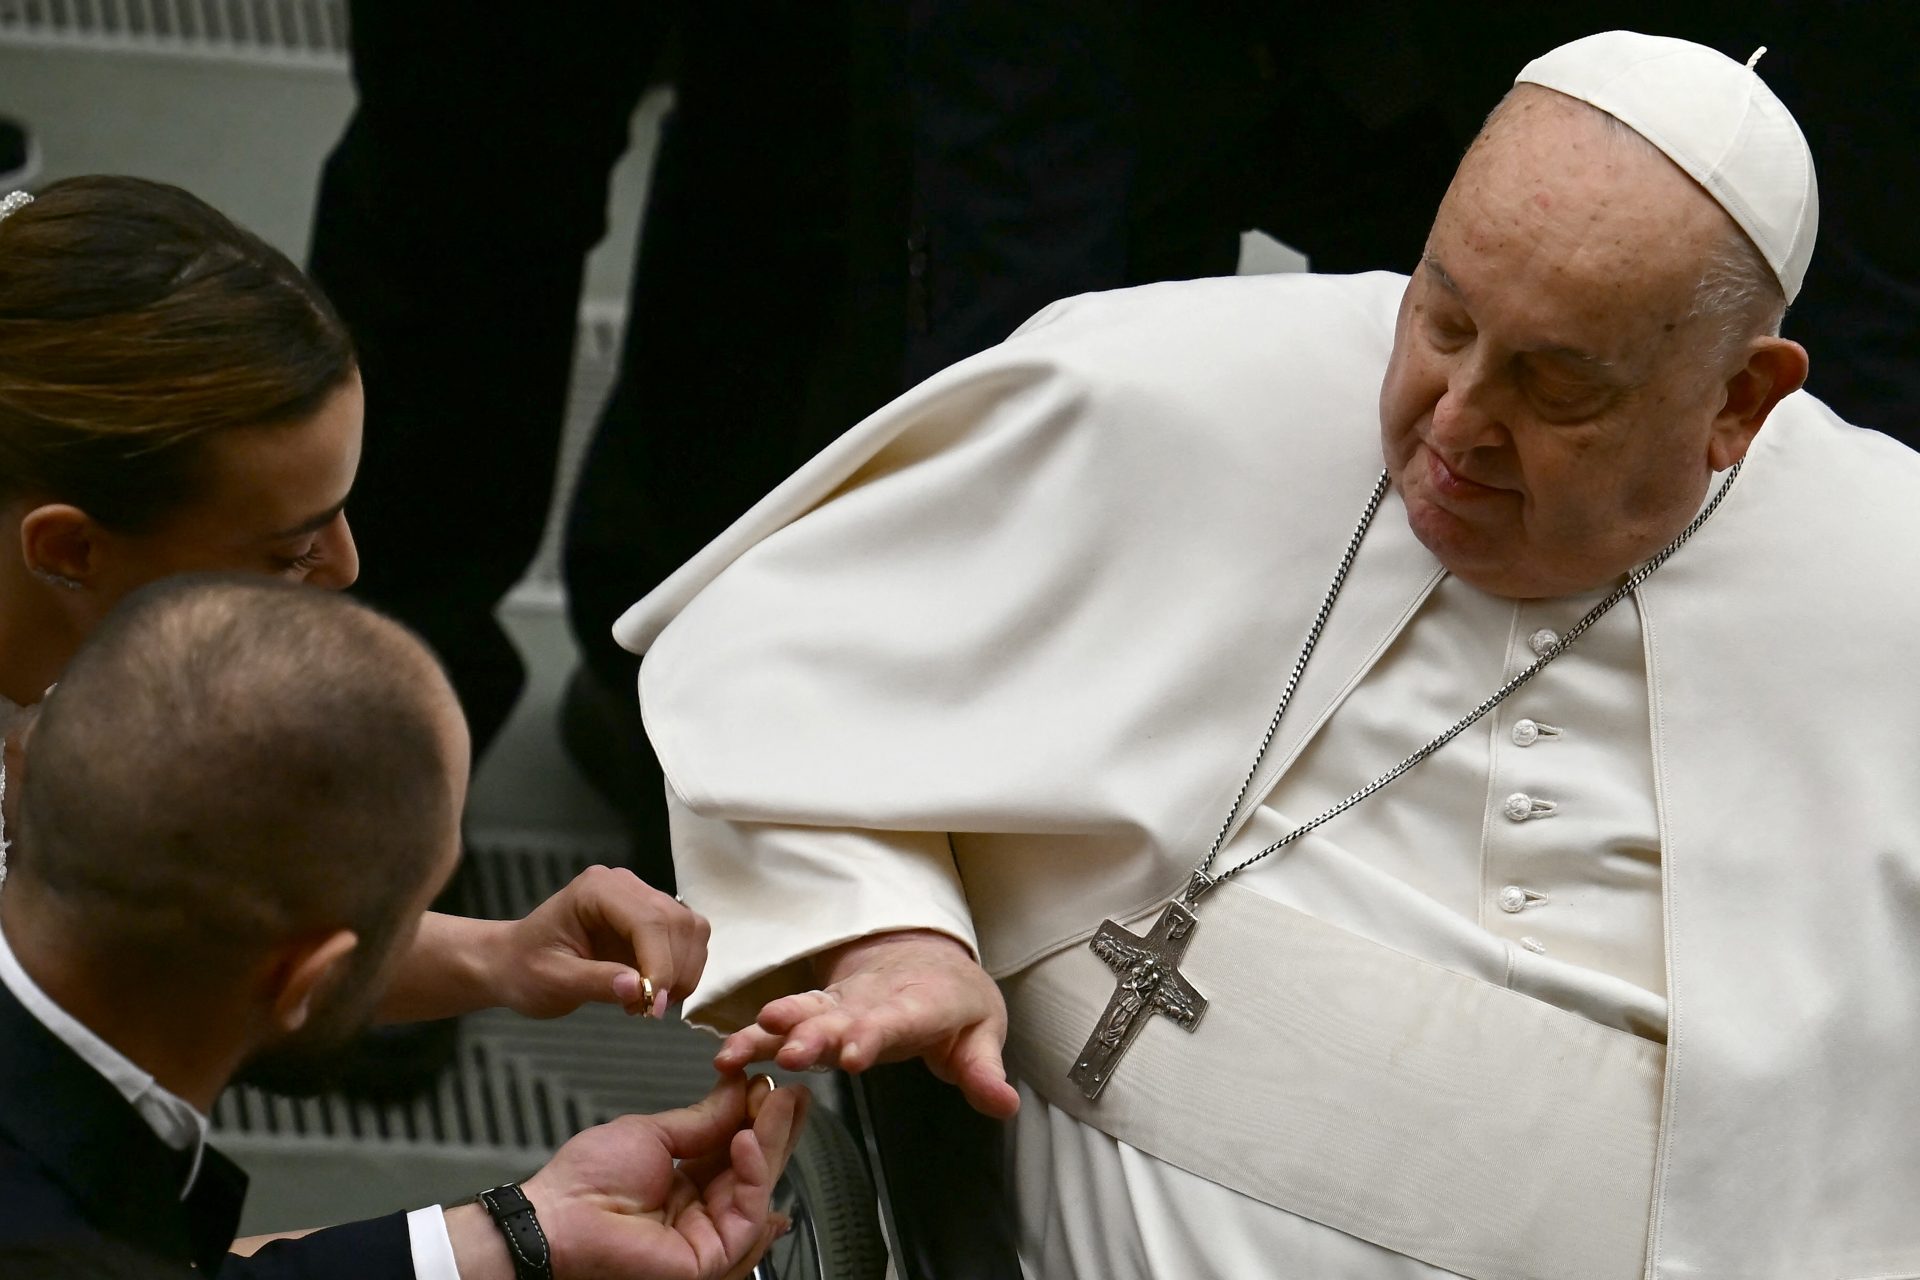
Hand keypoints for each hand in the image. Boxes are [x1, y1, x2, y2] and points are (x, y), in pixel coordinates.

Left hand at [451, 1076, 806, 1279]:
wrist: (556, 1219)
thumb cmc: (585, 1184)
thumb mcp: (653, 1134)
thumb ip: (703, 1119)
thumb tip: (739, 1090)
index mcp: (685, 1180)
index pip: (735, 1148)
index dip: (757, 1117)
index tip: (770, 1084)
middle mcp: (701, 1209)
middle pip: (753, 1167)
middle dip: (775, 1126)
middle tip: (790, 1090)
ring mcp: (708, 1234)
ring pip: (757, 1188)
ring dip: (771, 1142)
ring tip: (776, 1103)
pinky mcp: (711, 1256)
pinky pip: (745, 1213)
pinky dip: (754, 1174)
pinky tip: (750, 1139)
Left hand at [494, 865, 709, 1018]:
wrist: (517, 964)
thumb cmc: (526, 969)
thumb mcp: (553, 981)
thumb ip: (595, 982)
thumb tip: (638, 990)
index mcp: (597, 889)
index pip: (649, 920)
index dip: (660, 963)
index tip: (654, 1004)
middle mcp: (626, 886)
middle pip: (677, 923)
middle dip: (674, 972)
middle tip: (649, 1011)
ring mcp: (643, 899)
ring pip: (690, 931)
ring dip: (681, 974)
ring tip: (646, 1003)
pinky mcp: (654, 920)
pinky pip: (687, 942)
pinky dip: (680, 973)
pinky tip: (650, 992)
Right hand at [715, 929, 1019, 1118]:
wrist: (923, 958)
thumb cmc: (955, 1001)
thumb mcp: (983, 1033)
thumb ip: (985, 1073)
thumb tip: (1004, 1105)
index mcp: (920, 1003)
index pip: (897, 1020)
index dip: (874, 1034)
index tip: (854, 1054)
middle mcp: (874, 999)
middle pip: (843, 1015)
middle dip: (816, 1033)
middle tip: (793, 1053)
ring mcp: (842, 1003)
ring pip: (806, 1014)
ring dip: (777, 1031)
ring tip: (743, 1049)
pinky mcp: (820, 1011)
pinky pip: (785, 1021)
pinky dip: (757, 1035)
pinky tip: (730, 1056)